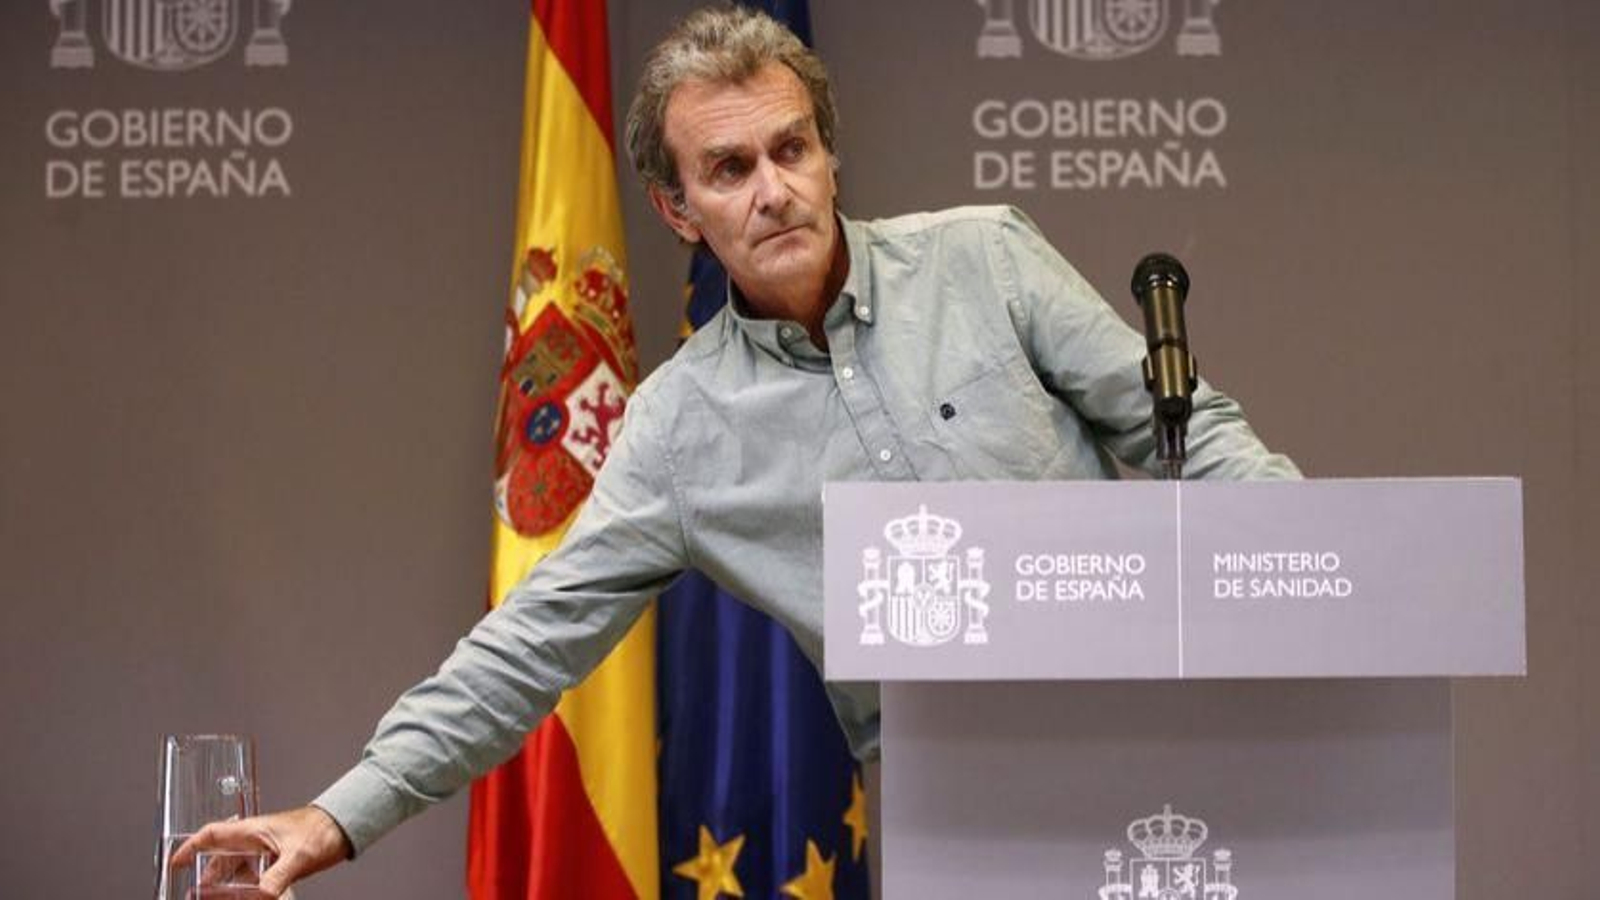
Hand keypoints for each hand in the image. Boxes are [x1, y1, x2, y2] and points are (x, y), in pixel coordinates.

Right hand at [172, 805, 351, 897]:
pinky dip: (246, 890)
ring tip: (218, 899)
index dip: (190, 847)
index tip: (176, 863)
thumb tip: (262, 896)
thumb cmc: (323, 829)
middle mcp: (255, 841)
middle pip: (220, 861)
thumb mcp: (298, 856)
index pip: (212, 835)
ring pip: (236, 872)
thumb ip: (277, 878)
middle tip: (198, 896)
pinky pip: (253, 878)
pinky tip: (249, 898)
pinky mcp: (277, 862)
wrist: (346, 826)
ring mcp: (266, 852)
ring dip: (226, 887)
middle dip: (207, 880)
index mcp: (253, 831)